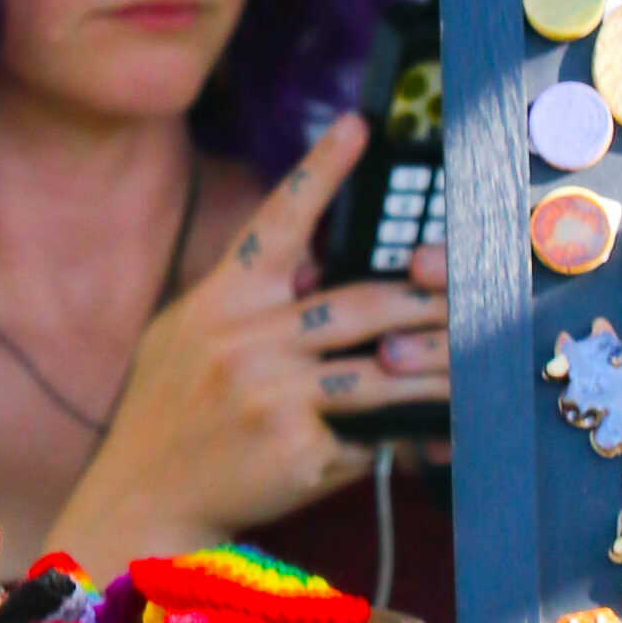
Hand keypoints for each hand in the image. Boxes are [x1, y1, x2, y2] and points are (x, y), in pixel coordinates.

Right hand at [43, 116, 450, 576]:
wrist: (142, 496)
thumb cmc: (168, 415)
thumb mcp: (186, 339)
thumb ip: (245, 305)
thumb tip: (315, 271)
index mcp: (220, 300)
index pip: (276, 222)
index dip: (319, 170)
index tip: (358, 126)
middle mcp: (245, 337)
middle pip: (361, 300)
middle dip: (427, 297)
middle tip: (474, 288)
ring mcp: (271, 391)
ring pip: (382, 366)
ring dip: (438, 366)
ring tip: (479, 360)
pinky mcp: (296, 445)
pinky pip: (369, 432)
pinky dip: (405, 434)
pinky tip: (437, 435)